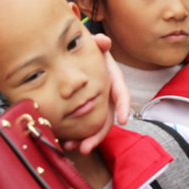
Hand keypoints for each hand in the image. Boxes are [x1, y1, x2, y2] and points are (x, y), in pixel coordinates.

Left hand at [63, 34, 130, 153]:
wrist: (78, 57)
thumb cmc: (90, 52)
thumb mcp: (96, 47)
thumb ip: (100, 44)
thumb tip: (103, 40)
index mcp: (113, 82)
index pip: (122, 95)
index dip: (124, 107)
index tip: (124, 120)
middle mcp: (107, 97)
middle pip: (107, 119)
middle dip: (98, 134)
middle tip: (86, 146)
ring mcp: (96, 106)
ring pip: (94, 126)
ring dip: (85, 140)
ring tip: (71, 148)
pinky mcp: (85, 111)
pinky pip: (82, 126)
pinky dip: (75, 136)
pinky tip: (64, 142)